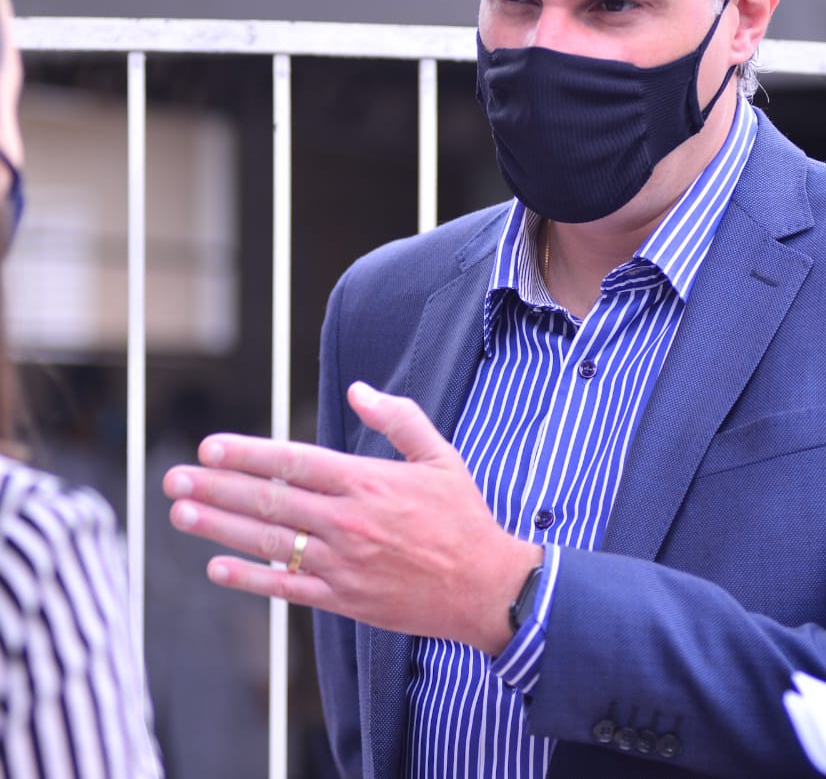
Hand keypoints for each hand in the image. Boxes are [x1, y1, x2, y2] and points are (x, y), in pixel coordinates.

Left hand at [163, 381, 542, 655]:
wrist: (485, 587)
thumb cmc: (464, 518)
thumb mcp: (441, 456)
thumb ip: (399, 419)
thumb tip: (358, 390)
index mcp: (369, 482)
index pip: (295, 462)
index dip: (248, 453)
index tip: (210, 446)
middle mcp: (348, 522)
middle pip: (269, 501)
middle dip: (217, 486)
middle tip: (175, 477)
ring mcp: (342, 564)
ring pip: (268, 544)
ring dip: (218, 527)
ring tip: (181, 512)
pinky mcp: (344, 600)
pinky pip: (286, 589)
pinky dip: (248, 579)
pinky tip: (216, 567)